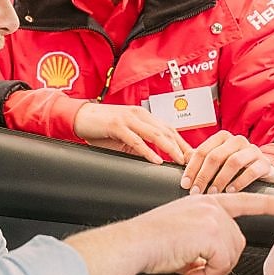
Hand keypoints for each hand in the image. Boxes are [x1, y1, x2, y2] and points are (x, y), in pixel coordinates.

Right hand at [73, 102, 192, 163]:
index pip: (168, 128)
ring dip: (169, 148)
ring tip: (180, 160)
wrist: (80, 117)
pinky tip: (156, 160)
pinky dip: (148, 151)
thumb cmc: (102, 127)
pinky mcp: (117, 125)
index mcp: (143, 115)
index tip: (192, 155)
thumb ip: (140, 144)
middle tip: (192, 160)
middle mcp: (139, 114)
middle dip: (181, 146)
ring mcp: (128, 119)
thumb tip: (155, 160)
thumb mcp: (125, 136)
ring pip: (155, 134)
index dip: (182, 142)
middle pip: (166, 131)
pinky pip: (136, 140)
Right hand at [125, 193, 273, 274]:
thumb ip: (200, 240)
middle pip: (237, 242)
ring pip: (231, 255)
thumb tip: (204, 264)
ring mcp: (213, 219)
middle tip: (194, 271)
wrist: (133, 244)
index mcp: (203, 202)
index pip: (243, 201)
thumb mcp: (180, 232)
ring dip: (212, 271)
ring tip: (188, 272)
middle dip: (220, 262)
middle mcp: (211, 206)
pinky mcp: (212, 234)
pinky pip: (223, 265)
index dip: (267, 204)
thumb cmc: (147, 242)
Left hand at [181, 131, 273, 193]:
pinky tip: (231, 191)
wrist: (262, 173)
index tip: (185, 184)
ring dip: (220, 179)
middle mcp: (237, 140)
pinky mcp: (265, 163)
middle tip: (196, 191)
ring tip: (213, 193)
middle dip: (204, 176)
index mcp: (222, 137)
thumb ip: (200, 159)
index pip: (202, 151)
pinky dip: (240, 182)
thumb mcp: (216, 162)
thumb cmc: (234, 168)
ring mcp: (252, 150)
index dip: (192, 168)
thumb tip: (181, 158)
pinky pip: (252, 171)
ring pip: (233, 162)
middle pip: (216, 156)